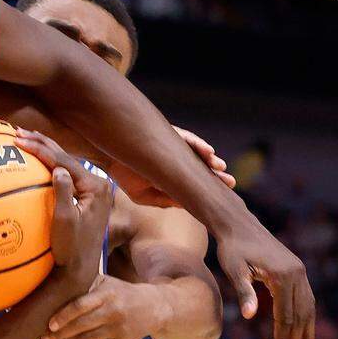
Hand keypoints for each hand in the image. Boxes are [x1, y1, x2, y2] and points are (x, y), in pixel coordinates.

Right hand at [15, 129, 110, 291]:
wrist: (80, 268)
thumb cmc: (70, 248)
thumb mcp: (65, 222)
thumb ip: (63, 194)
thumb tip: (58, 169)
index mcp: (94, 186)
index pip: (64, 160)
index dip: (40, 149)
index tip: (19, 141)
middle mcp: (96, 184)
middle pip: (66, 156)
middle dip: (42, 143)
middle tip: (19, 133)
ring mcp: (91, 190)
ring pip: (66, 162)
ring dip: (45, 150)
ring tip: (26, 138)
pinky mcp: (85, 196)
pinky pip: (66, 173)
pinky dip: (50, 164)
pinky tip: (37, 160)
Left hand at [40, 276, 163, 338]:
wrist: (154, 307)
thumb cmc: (120, 292)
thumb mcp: (106, 282)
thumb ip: (84, 285)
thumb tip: (52, 289)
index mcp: (107, 294)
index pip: (82, 305)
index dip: (64, 315)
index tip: (49, 324)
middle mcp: (113, 312)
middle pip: (82, 326)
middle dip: (59, 336)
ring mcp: (118, 329)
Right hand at [111, 126, 234, 207]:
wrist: (107, 155)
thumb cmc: (124, 174)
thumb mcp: (144, 195)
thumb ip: (164, 200)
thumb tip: (184, 205)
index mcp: (172, 172)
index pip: (195, 181)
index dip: (209, 187)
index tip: (225, 196)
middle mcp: (174, 157)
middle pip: (200, 166)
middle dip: (216, 174)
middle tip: (230, 183)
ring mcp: (172, 145)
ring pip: (196, 151)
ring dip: (210, 159)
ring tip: (220, 167)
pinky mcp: (166, 133)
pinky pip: (186, 137)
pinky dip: (198, 144)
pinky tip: (208, 152)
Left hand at [216, 218, 314, 338]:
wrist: (239, 225)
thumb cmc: (231, 248)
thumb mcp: (234, 269)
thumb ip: (244, 291)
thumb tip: (250, 316)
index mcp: (283, 276)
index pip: (286, 316)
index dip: (283, 338)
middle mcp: (298, 274)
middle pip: (300, 316)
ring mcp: (300, 272)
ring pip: (308, 309)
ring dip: (306, 333)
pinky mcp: (297, 271)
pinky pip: (306, 299)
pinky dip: (305, 317)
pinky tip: (302, 331)